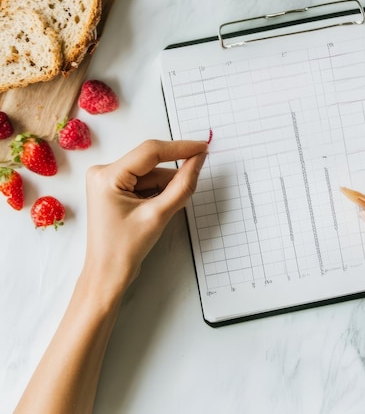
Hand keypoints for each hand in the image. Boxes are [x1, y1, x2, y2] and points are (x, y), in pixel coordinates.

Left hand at [83, 139, 207, 295]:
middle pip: (151, 163)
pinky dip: (158, 191)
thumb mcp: (158, 214)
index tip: (203, 148)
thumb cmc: (125, 249)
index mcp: (107, 176)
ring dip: (165, 186)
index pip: (151, 151)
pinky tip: (158, 209)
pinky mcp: (114, 189)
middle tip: (191, 186)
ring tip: (164, 211)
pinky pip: (144, 181)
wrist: (107, 275)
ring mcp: (108, 180)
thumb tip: (199, 159)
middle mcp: (103, 172)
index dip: (180, 148)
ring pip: (150, 173)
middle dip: (172, 176)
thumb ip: (182, 184)